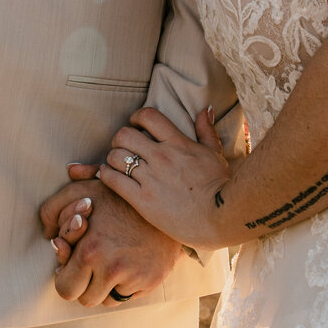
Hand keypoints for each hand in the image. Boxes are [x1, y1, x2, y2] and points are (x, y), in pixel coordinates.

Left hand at [38, 178, 181, 306]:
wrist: (162, 199)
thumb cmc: (117, 196)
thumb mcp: (81, 191)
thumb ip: (53, 208)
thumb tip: (46, 234)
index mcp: (90, 251)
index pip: (65, 289)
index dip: (65, 278)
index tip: (70, 267)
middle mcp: (112, 269)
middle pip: (85, 300)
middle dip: (83, 286)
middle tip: (88, 268)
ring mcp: (134, 278)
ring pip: (106, 301)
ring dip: (103, 286)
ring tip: (108, 262)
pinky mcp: (151, 281)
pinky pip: (127, 296)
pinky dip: (123, 285)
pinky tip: (125, 264)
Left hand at [97, 107, 230, 253]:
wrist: (221, 217)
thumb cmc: (221, 186)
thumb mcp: (215, 154)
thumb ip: (206, 130)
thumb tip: (205, 109)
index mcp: (178, 143)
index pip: (148, 116)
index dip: (136, 117)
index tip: (135, 124)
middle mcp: (162, 157)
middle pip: (124, 134)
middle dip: (120, 139)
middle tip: (122, 147)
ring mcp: (151, 178)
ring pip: (115, 156)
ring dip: (112, 158)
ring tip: (115, 164)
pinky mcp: (143, 200)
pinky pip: (113, 180)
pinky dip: (106, 175)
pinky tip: (109, 176)